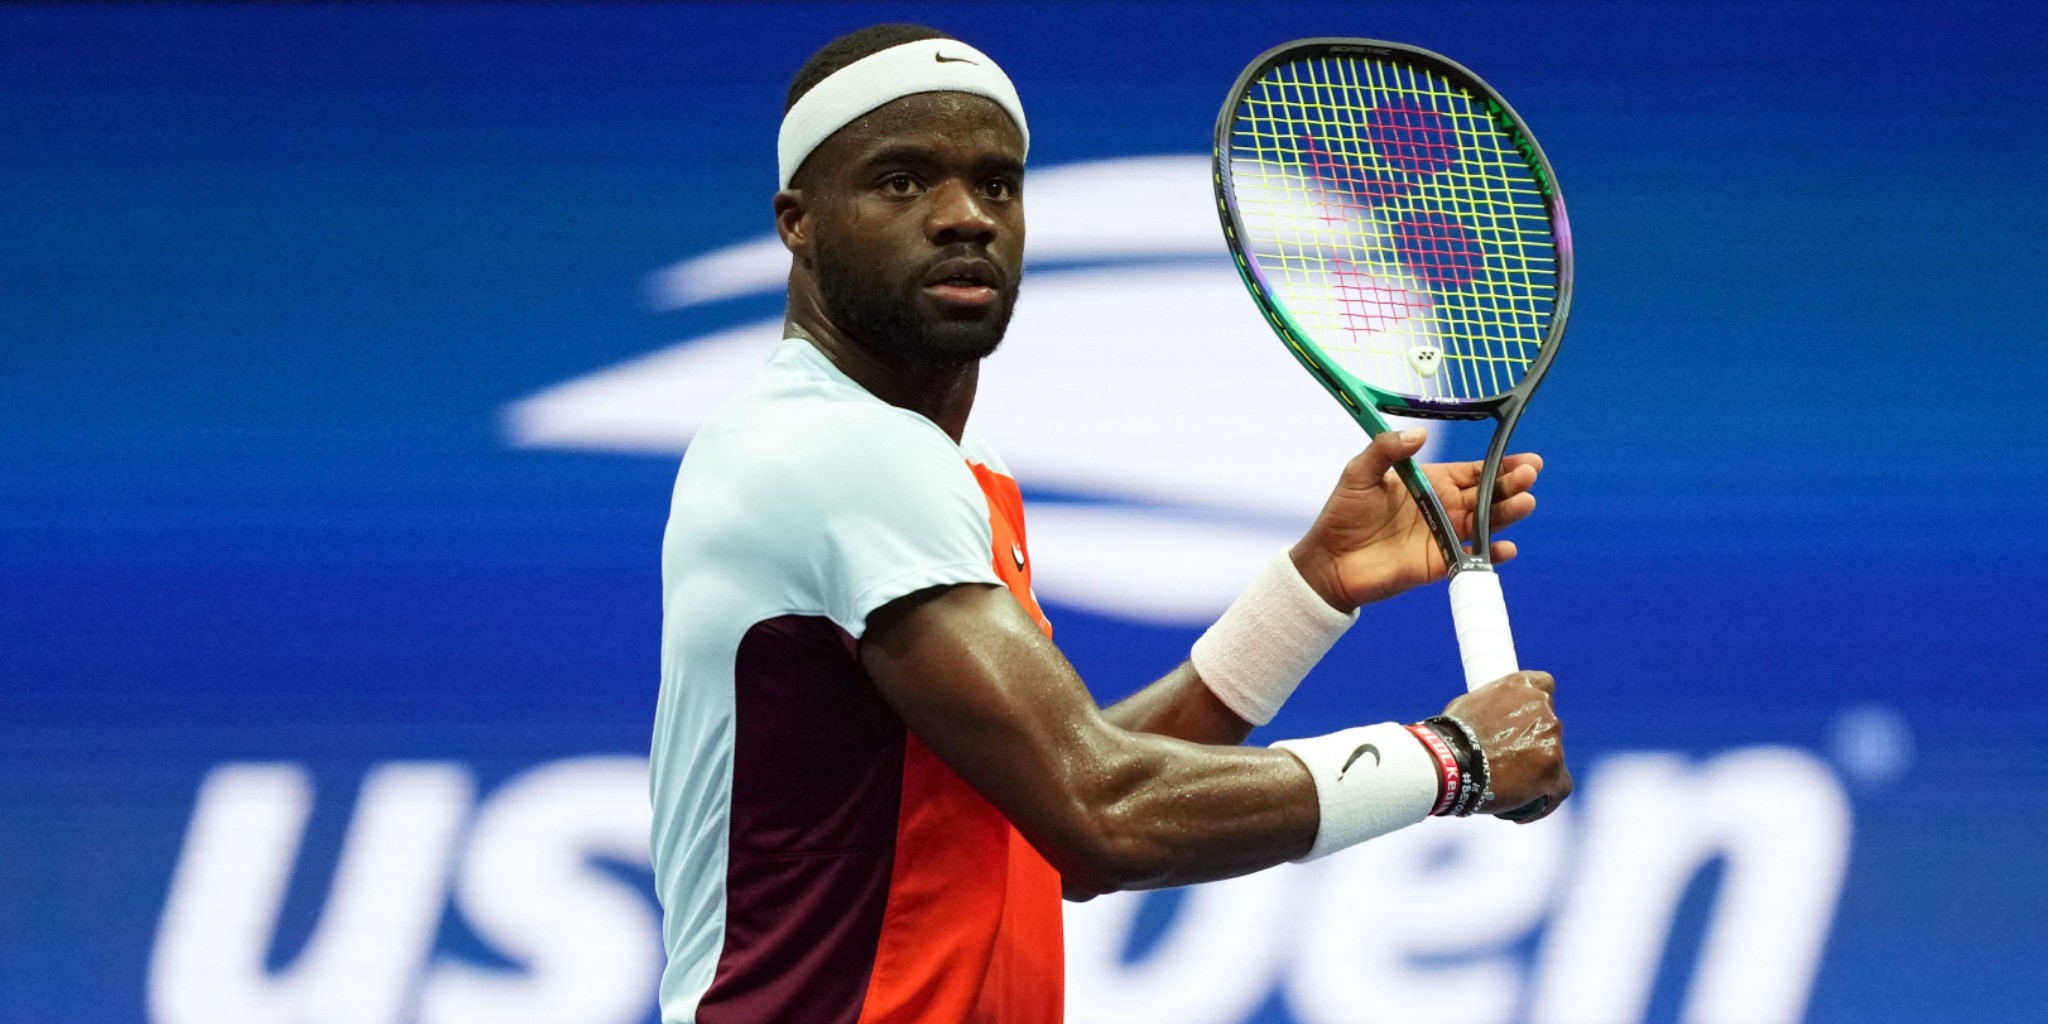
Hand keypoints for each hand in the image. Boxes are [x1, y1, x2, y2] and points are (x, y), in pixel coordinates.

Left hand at [1290, 428, 1541, 611]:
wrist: (1328, 560)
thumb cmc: (1343, 513)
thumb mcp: (1360, 472)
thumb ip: (1386, 450)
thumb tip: (1420, 434)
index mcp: (1431, 483)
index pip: (1474, 471)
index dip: (1500, 464)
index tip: (1526, 458)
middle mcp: (1444, 508)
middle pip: (1487, 495)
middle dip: (1511, 484)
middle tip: (1529, 474)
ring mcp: (1444, 537)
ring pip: (1485, 523)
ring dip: (1507, 513)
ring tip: (1525, 502)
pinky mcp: (1439, 564)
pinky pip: (1472, 558)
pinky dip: (1491, 554)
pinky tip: (1505, 546)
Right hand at [1442, 671, 1570, 822]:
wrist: (1448, 764)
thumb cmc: (1450, 736)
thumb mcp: (1468, 705)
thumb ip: (1490, 708)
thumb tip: (1490, 718)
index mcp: (1523, 687)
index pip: (1544, 685)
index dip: (1535, 704)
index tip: (1524, 718)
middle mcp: (1544, 710)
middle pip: (1548, 727)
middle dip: (1533, 743)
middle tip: (1507, 761)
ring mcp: (1552, 742)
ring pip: (1555, 760)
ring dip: (1538, 772)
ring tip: (1510, 790)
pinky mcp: (1554, 772)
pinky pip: (1559, 789)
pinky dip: (1545, 799)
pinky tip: (1525, 811)